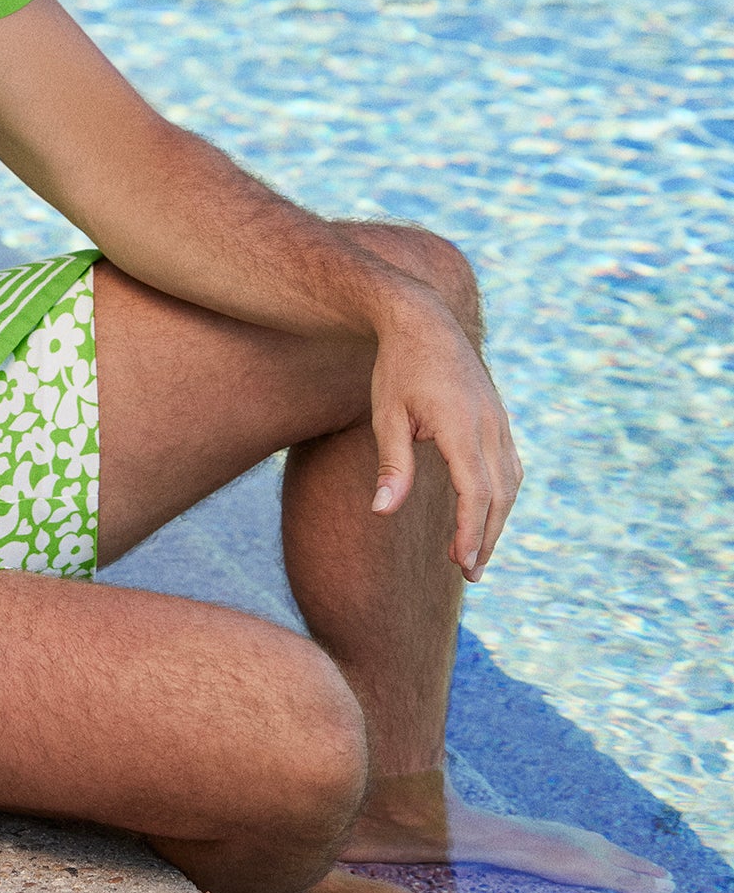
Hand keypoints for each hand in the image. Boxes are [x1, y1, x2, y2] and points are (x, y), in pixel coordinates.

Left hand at [368, 293, 522, 580]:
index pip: (475, 491)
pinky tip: (486, 512)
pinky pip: (509, 464)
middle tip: (469, 573)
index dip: (470, 531)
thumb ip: (392, 465)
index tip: (462, 564)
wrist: (423, 319)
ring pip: (510, 482)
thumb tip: (383, 512)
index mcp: (462, 425)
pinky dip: (501, 494)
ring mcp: (499, 419)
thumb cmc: (397, 368)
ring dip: (496, 519)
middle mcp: (489, 424)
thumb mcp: (386, 416)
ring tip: (475, 552)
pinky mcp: (498, 416)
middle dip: (485, 536)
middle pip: (498, 494)